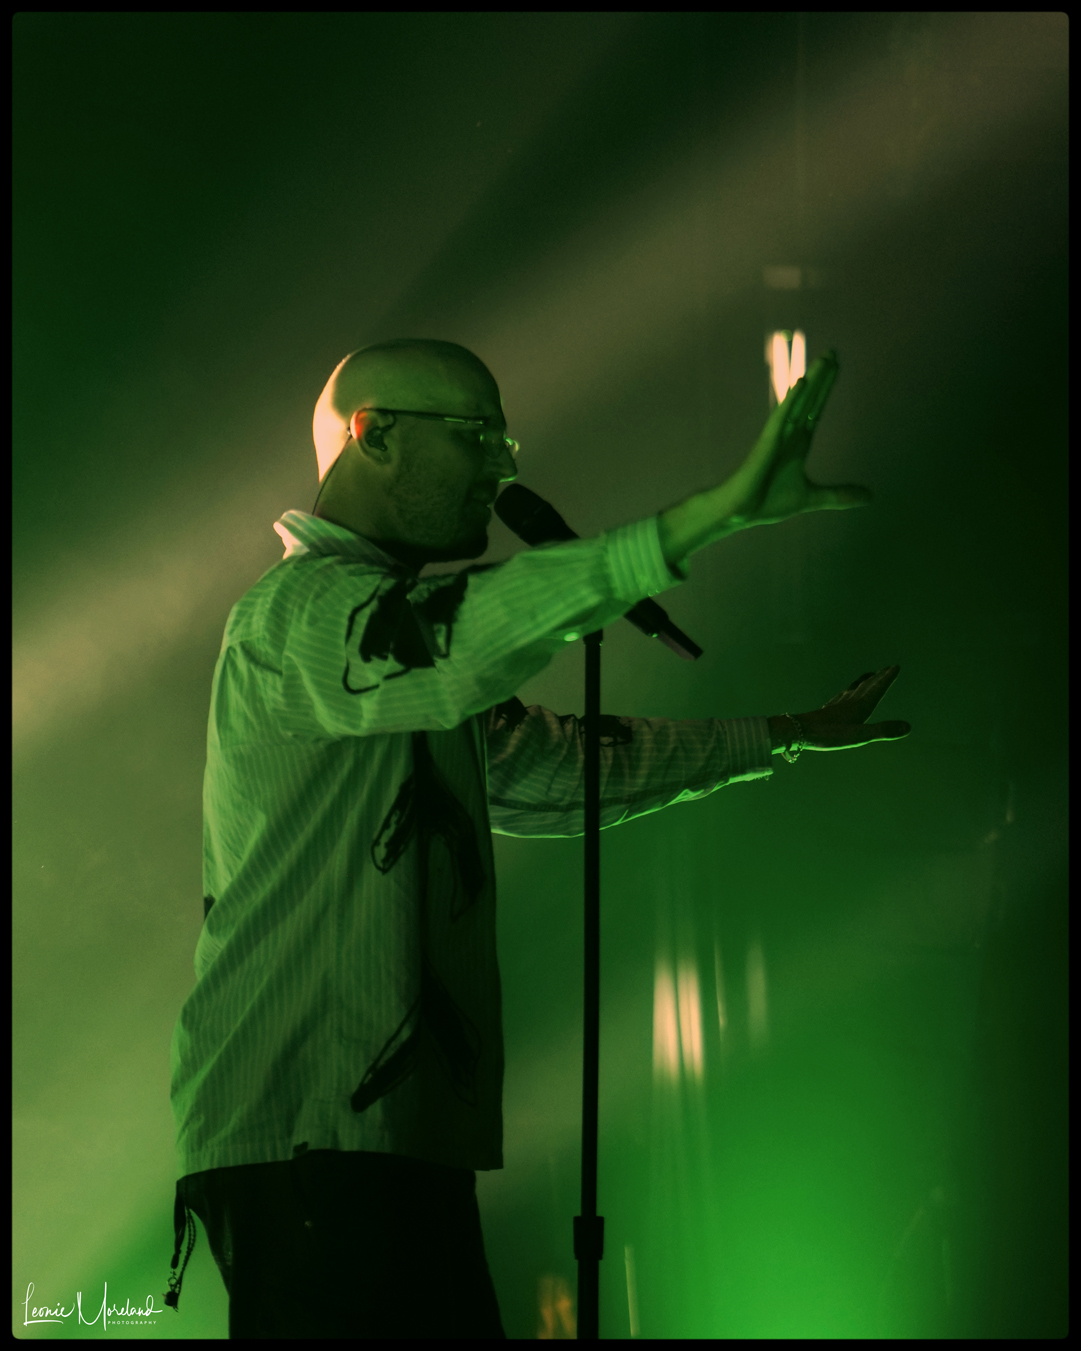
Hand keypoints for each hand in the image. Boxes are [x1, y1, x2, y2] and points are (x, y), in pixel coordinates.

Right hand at [720, 350, 871, 529]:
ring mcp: (777, 437)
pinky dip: (791, 401)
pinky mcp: (766, 444)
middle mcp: (788, 435)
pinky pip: (781, 418)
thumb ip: (839, 495)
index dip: (826, 389)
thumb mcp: (812, 498)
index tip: (835, 368)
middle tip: (833, 352)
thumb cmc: (767, 502)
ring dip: (812, 381)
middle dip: (822, 377)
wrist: (739, 512)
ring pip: (798, 403)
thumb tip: (869, 496)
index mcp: (798, 444)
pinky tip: (802, 383)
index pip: (815, 410)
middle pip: (810, 400)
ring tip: (824, 359)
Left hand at [774, 666, 911, 751]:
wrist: (799, 731)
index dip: (886, 679)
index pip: (876, 689)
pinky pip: (841, 697)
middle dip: (879, 677)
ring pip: (854, 689)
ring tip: (870, 675)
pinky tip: (844, 695)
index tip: (895, 666)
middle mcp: (850, 702)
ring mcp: (837, 705)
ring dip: (865, 682)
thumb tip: (908, 727)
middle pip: (867, 686)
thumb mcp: (859, 736)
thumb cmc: (829, 735)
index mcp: (860, 706)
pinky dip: (848, 691)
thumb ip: (883, 731)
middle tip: (888, 667)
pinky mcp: (828, 711)